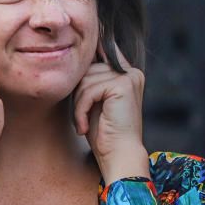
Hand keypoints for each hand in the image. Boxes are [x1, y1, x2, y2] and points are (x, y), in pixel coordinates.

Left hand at [72, 43, 149, 183]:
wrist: (119, 155)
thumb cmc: (104, 132)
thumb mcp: (95, 99)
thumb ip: (91, 78)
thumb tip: (73, 57)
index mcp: (128, 73)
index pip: (104, 50)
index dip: (87, 58)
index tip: (75, 68)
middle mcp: (131, 72)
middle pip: (88, 68)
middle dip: (78, 93)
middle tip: (81, 116)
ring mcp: (128, 77)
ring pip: (85, 79)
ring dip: (78, 104)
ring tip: (83, 122)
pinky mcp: (122, 86)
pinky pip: (88, 91)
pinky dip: (80, 110)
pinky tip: (84, 126)